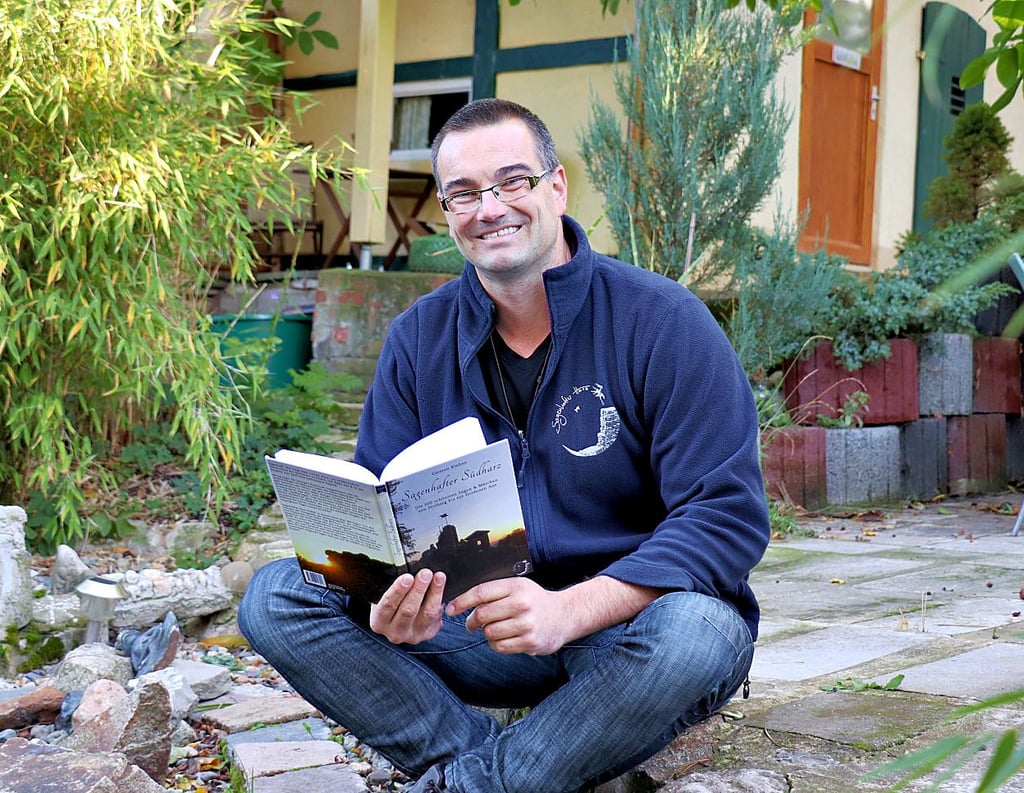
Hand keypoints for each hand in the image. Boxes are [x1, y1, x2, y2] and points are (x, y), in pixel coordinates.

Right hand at [369, 569, 445, 644]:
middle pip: (408, 610)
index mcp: (379, 622)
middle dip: (418, 589)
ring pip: (427, 614)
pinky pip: (437, 618)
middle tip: (425, 573)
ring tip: (439, 577)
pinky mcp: (428, 634)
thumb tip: (406, 567)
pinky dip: (441, 602)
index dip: (397, 591)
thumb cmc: (390, 604)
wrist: (397, 621)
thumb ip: (392, 587)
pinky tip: (443, 590)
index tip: (407, 577)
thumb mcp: (383, 596)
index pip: (387, 606)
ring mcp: (413, 635)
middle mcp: (395, 632)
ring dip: (435, 593)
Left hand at [446, 577, 569, 655]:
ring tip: (494, 629)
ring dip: (486, 632)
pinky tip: (503, 637)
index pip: (481, 592)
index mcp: (516, 586)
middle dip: (471, 621)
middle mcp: (521, 603)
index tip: (451, 608)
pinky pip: (499, 646)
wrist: (564, 615)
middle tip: (472, 623)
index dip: (462, 601)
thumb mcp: (518, 587)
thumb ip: (494, 592)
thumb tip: (462, 601)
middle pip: (482, 614)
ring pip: (489, 632)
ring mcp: (526, 623)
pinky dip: (495, 643)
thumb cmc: (535, 600)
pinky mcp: (529, 641)